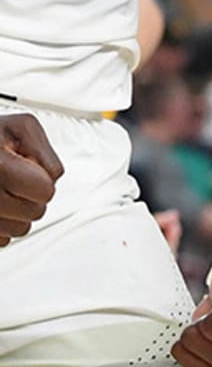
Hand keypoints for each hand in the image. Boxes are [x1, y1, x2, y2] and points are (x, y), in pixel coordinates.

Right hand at [0, 113, 62, 245]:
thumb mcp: (22, 127)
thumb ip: (44, 151)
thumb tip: (51, 178)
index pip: (45, 191)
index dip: (43, 180)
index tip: (31, 171)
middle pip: (35, 213)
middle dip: (33, 196)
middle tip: (19, 180)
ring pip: (20, 230)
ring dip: (19, 213)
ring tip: (6, 192)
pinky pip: (2, 240)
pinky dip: (4, 224)